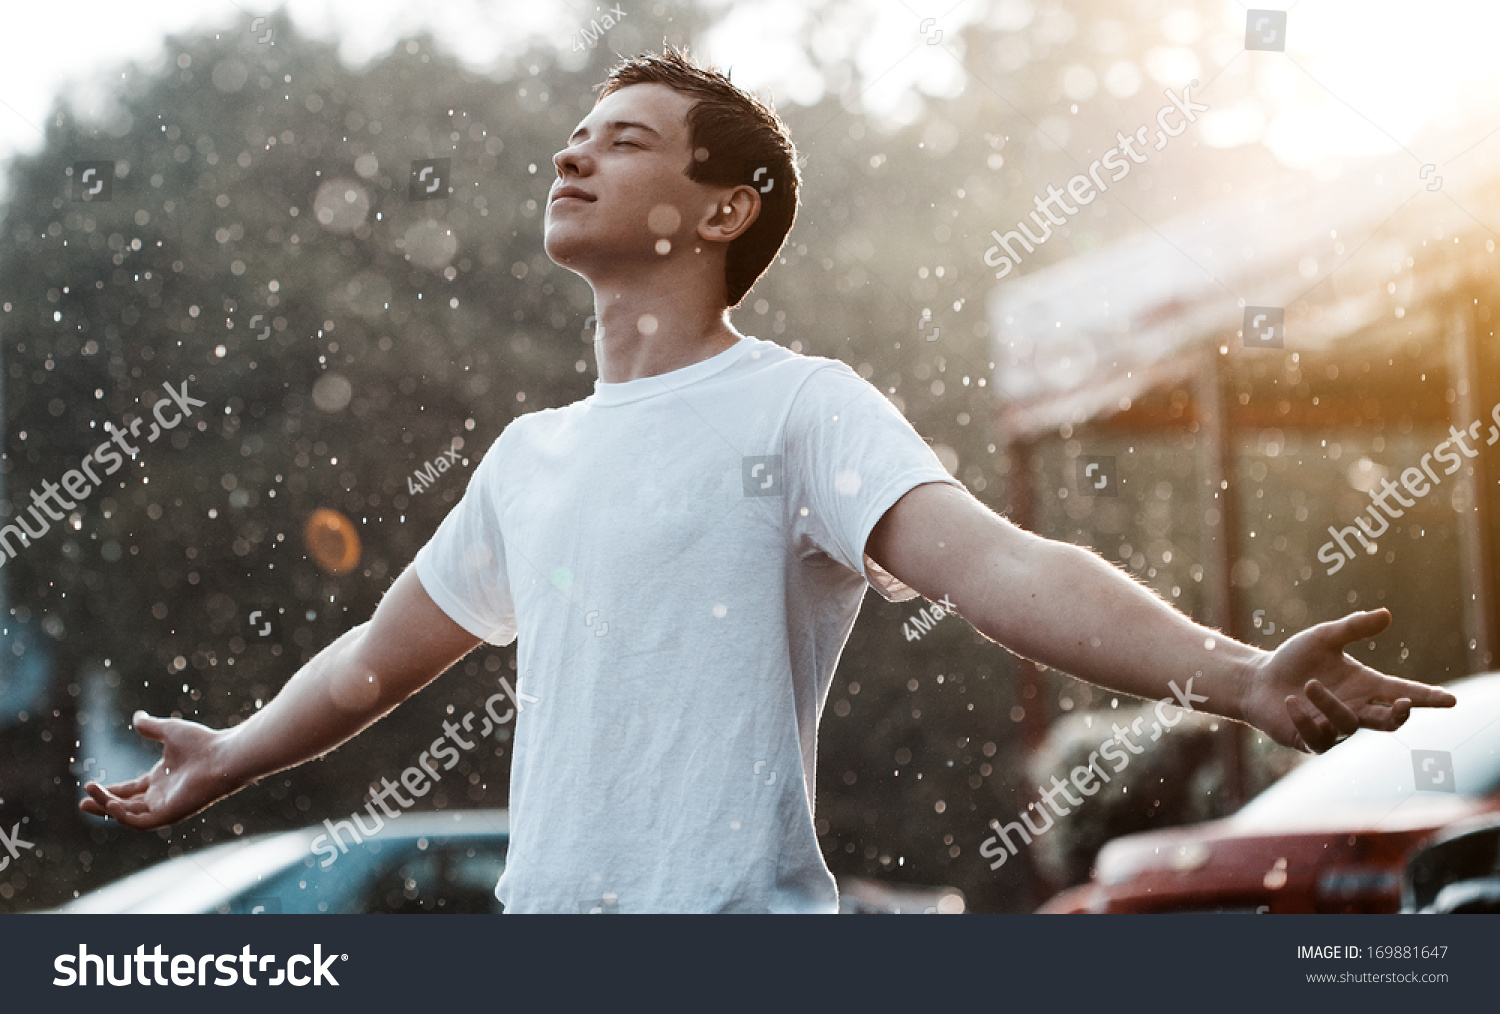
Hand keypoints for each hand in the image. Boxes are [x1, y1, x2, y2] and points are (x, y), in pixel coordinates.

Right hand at [78, 712, 242, 829]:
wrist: (224, 755)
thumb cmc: (202, 742)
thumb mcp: (169, 731)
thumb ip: (151, 727)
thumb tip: (137, 716)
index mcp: (161, 780)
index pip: (130, 790)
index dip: (110, 790)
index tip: (90, 785)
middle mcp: (162, 796)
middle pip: (125, 806)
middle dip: (102, 805)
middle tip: (82, 802)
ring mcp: (165, 807)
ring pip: (128, 815)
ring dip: (107, 808)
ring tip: (88, 798)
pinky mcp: (170, 815)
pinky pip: (140, 822)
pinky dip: (123, 816)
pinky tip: (111, 803)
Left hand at [1238, 608, 1455, 752]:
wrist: (1258, 680)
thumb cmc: (1294, 660)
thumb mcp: (1323, 638)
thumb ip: (1353, 628)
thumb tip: (1386, 614)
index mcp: (1366, 685)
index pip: (1403, 692)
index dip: (1427, 697)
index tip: (1450, 700)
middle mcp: (1356, 709)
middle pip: (1389, 721)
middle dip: (1399, 715)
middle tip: (1401, 703)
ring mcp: (1336, 728)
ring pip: (1348, 723)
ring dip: (1329, 703)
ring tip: (1309, 684)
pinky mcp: (1312, 740)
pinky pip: (1319, 737)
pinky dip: (1306, 718)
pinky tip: (1291, 702)